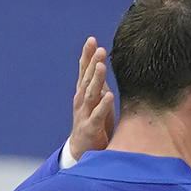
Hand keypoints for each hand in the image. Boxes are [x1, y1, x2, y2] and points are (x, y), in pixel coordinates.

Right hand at [70, 37, 115, 160]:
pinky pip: (97, 115)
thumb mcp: (98, 101)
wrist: (83, 150)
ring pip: (91, 94)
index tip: (92, 40)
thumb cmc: (95, 123)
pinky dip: (103, 105)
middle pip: (87, 78)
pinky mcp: (90, 128)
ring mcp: (85, 114)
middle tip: (99, 48)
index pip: (84, 70)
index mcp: (84, 93)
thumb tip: (103, 66)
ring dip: (96, 79)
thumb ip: (100, 85)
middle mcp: (82, 101)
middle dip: (92, 63)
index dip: (87, 55)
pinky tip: (109, 95)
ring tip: (102, 66)